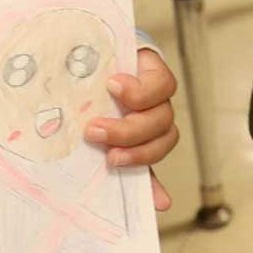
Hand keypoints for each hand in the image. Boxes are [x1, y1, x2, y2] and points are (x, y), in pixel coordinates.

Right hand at [88, 45, 178, 213]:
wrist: (90, 48)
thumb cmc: (92, 95)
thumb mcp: (100, 127)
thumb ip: (126, 162)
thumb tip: (160, 204)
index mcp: (146, 134)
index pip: (157, 155)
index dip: (149, 171)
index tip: (137, 184)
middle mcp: (156, 113)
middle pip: (162, 136)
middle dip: (129, 141)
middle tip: (96, 137)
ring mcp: (157, 91)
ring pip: (162, 117)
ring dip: (131, 121)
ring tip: (99, 115)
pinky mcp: (154, 66)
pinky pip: (162, 85)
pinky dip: (139, 90)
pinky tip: (115, 86)